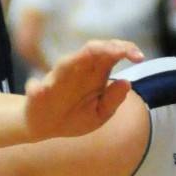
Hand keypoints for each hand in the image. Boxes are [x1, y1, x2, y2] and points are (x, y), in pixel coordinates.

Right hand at [24, 39, 144, 140]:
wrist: (46, 127)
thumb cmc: (75, 116)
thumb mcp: (100, 114)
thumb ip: (113, 100)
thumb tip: (127, 82)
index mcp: (94, 73)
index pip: (111, 53)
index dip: (126, 50)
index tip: (140, 57)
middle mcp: (76, 71)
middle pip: (92, 50)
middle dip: (107, 47)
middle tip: (122, 51)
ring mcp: (56, 80)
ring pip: (66, 63)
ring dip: (77, 59)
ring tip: (91, 54)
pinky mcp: (37, 94)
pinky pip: (35, 89)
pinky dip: (36, 89)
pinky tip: (39, 91)